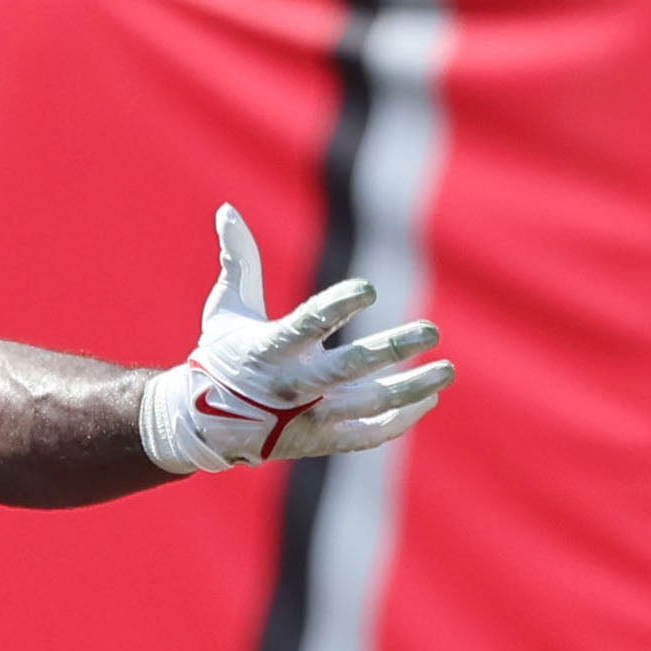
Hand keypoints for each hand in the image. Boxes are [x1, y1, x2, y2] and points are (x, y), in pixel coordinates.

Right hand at [135, 205, 451, 472]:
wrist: (204, 426)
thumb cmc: (223, 358)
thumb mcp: (226, 310)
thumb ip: (238, 261)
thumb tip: (227, 210)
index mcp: (268, 349)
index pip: (308, 324)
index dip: (338, 306)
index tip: (369, 288)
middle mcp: (291, 386)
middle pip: (348, 368)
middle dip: (391, 349)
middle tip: (430, 330)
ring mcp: (308, 417)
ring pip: (368, 405)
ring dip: (411, 389)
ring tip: (447, 371)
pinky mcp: (320, 440)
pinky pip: (367, 434)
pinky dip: (400, 420)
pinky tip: (427, 399)